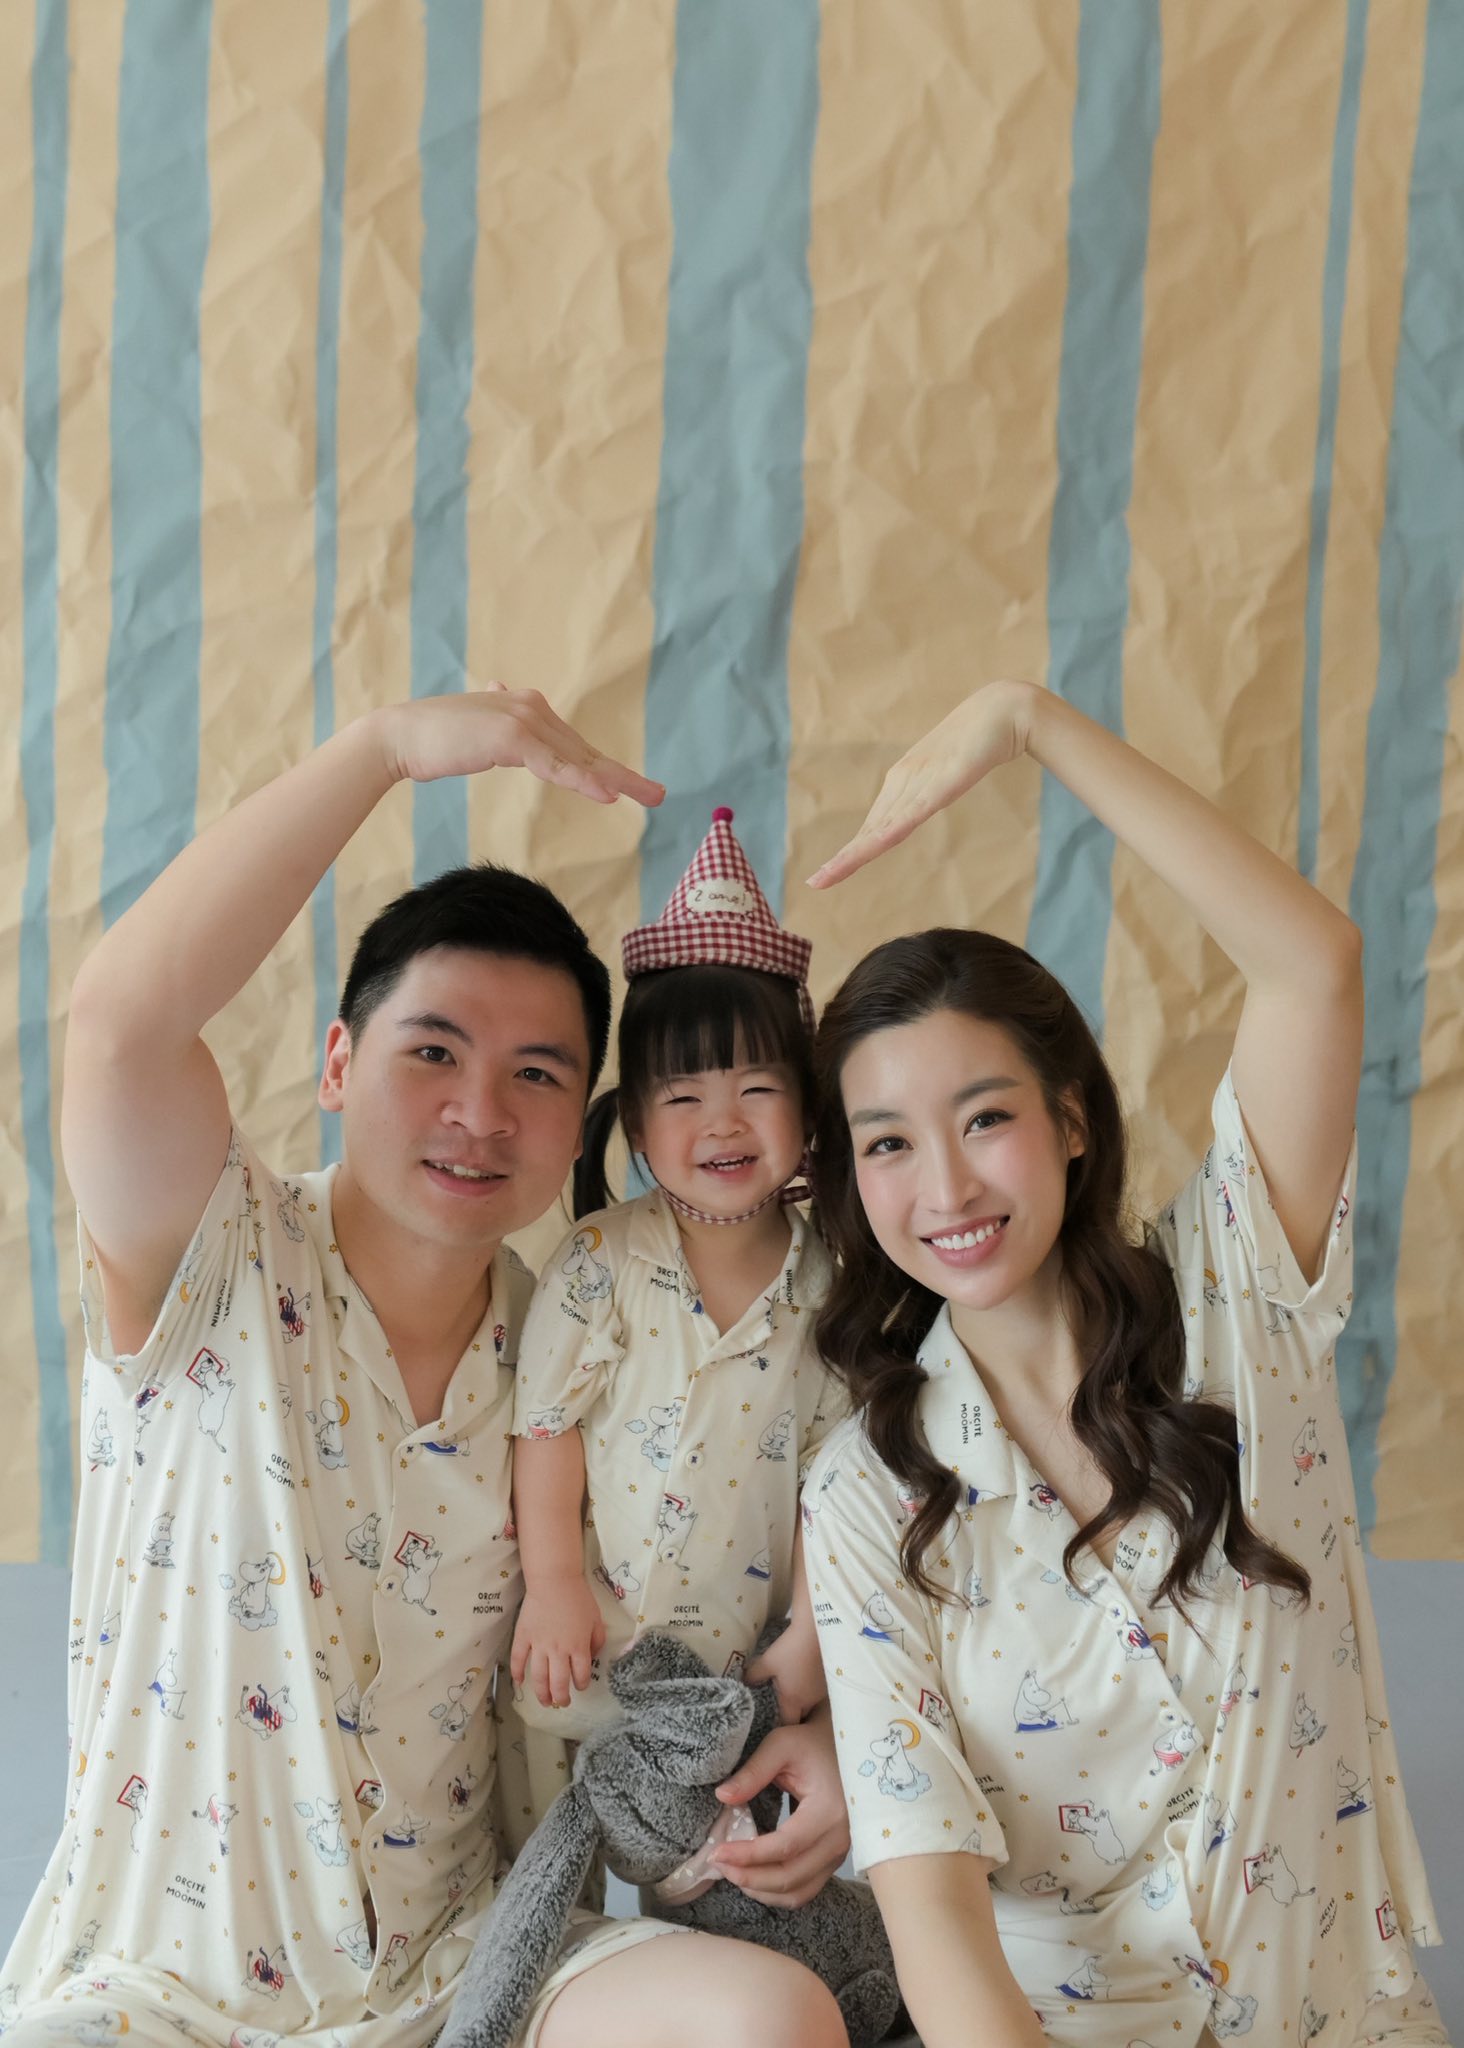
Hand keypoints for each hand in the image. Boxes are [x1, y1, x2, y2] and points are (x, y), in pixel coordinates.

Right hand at [374, 686, 663, 806]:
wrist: (399, 736)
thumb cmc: (435, 739)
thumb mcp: (477, 730)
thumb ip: (497, 721)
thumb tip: (501, 689)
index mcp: (528, 708)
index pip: (574, 746)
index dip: (604, 768)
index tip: (634, 787)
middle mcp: (532, 708)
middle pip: (586, 751)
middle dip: (624, 776)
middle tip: (659, 796)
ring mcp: (523, 720)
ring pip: (578, 759)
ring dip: (616, 780)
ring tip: (649, 796)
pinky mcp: (511, 737)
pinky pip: (555, 765)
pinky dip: (582, 780)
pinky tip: (607, 794)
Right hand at [510, 1577, 605, 1708]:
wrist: (554, 1580)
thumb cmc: (578, 1598)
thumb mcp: (596, 1619)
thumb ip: (597, 1641)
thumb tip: (591, 1657)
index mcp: (578, 1647)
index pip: (580, 1675)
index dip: (581, 1684)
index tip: (580, 1686)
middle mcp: (558, 1651)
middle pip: (559, 1683)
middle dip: (561, 1698)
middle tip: (562, 1703)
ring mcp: (538, 1645)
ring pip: (539, 1678)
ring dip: (542, 1693)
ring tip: (545, 1702)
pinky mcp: (523, 1637)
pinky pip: (518, 1659)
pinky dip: (517, 1673)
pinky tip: (519, 1682)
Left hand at [710, 1710, 850, 1907]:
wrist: (843, 1749)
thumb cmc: (810, 1744)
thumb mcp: (781, 1745)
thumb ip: (752, 1771)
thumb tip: (722, 1796)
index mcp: (829, 1810)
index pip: (786, 1846)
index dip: (749, 1855)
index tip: (716, 1852)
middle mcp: (840, 1839)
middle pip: (791, 1876)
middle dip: (749, 1877)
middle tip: (716, 1864)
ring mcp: (839, 1853)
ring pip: (798, 1891)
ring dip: (761, 1889)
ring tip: (731, 1872)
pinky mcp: (833, 1860)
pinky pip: (804, 1889)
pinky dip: (776, 1891)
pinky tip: (753, 1876)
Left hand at [745, 1632, 824, 1729]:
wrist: (815, 1633)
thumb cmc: (790, 1650)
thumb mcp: (767, 1662)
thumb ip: (754, 1675)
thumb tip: (744, 1683)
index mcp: (793, 1700)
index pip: (788, 1723)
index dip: (781, 1725)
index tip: (774, 1722)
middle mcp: (810, 1700)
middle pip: (801, 1715)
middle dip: (793, 1713)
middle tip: (782, 1706)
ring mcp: (821, 1691)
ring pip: (811, 1703)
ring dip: (803, 1700)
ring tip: (794, 1690)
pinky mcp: (828, 1679)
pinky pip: (818, 1691)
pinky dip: (811, 1688)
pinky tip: (806, 1676)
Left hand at [807, 678, 1035, 887]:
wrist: (1003, 708)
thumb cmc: (982, 738)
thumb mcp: (953, 770)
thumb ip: (939, 784)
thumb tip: (931, 796)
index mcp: (905, 779)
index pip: (875, 822)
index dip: (854, 849)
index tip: (830, 872)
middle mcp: (904, 780)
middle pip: (871, 828)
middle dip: (844, 858)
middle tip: (817, 882)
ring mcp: (920, 781)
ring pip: (883, 826)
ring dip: (854, 853)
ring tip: (828, 875)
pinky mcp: (941, 782)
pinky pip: (912, 813)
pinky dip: (890, 832)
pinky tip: (873, 846)